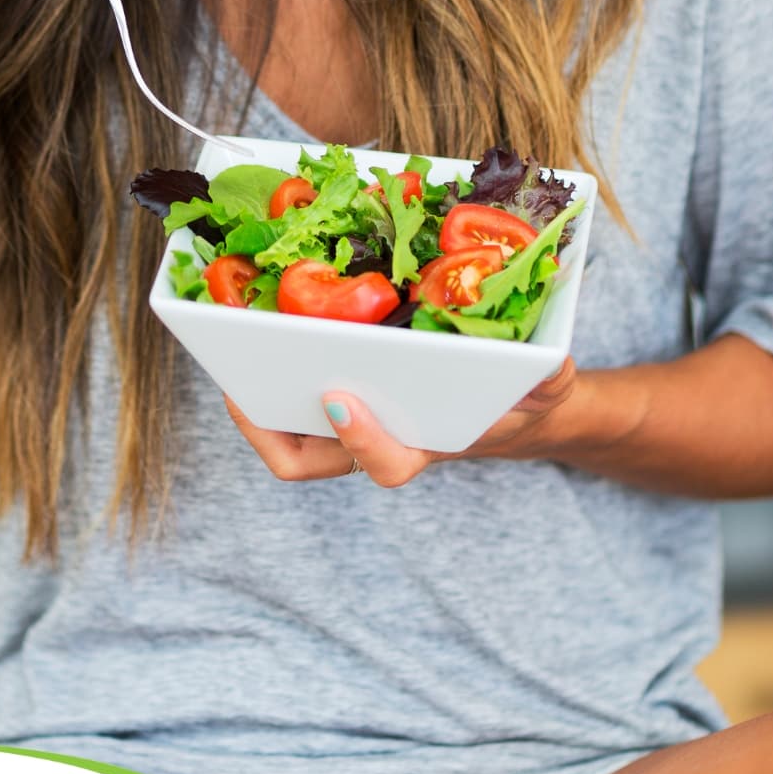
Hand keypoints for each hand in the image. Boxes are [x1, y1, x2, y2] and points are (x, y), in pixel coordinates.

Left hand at [223, 358, 581, 486]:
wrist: (501, 398)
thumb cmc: (516, 396)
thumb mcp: (543, 387)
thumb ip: (548, 379)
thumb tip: (551, 363)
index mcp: (421, 444)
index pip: (388, 465)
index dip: (362, 441)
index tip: (343, 399)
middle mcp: (369, 437)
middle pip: (302, 459)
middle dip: (265, 428)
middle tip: (238, 384)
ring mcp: (340, 416)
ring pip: (276, 427)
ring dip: (246, 394)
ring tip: (221, 340)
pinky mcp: (324, 381)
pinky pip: (279, 386)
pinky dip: (259, 358)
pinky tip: (245, 309)